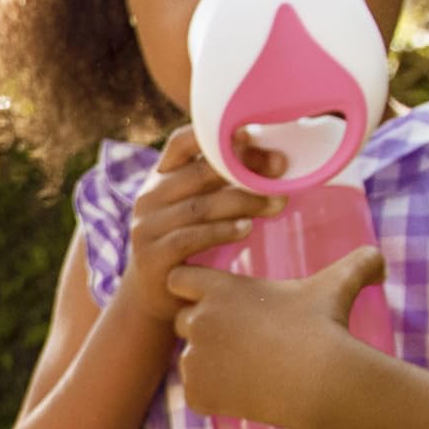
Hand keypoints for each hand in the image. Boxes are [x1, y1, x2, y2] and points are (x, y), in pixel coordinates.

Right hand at [119, 126, 277, 325]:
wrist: (152, 295)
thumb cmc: (187, 244)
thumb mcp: (196, 209)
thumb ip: (221, 185)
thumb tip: (277, 163)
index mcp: (160, 178)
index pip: (181, 143)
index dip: (214, 135)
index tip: (251, 133)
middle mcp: (149, 198)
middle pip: (199, 173)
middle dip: (245, 169)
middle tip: (281, 170)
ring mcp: (147, 227)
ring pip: (199, 207)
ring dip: (243, 202)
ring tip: (276, 204)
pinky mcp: (152, 256)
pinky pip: (190, 238)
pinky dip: (221, 231)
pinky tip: (246, 229)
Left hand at [164, 246, 386, 428]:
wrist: (322, 382)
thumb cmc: (326, 328)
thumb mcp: (340, 286)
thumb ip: (357, 264)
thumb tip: (380, 259)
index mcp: (219, 289)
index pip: (178, 278)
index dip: (193, 287)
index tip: (216, 297)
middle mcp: (198, 320)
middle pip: (182, 320)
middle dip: (203, 327)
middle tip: (242, 339)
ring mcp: (193, 359)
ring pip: (190, 358)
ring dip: (210, 362)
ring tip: (250, 368)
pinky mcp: (196, 393)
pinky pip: (197, 392)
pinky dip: (215, 395)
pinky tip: (246, 392)